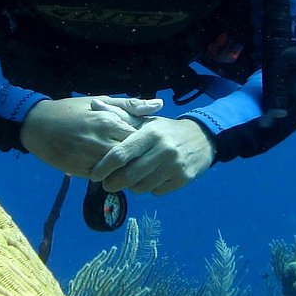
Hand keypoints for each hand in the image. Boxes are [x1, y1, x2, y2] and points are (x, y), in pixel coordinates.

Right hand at [19, 96, 162, 174]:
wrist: (37, 125)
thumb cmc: (71, 110)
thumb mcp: (100, 101)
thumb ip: (130, 105)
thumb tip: (158, 105)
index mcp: (107, 120)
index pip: (138, 137)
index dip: (145, 143)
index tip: (149, 145)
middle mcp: (100, 139)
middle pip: (131, 156)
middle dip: (138, 160)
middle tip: (144, 161)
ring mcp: (88, 156)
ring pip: (118, 170)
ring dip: (125, 171)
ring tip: (131, 169)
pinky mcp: (78, 170)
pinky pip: (102, 177)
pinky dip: (109, 176)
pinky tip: (112, 173)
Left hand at [89, 117, 215, 195]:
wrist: (202, 138)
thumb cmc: (165, 130)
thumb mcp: (145, 120)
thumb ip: (119, 116)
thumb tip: (94, 105)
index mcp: (151, 133)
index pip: (121, 154)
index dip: (104, 167)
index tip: (94, 175)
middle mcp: (164, 149)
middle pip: (129, 175)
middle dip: (113, 183)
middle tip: (107, 184)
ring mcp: (175, 166)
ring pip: (141, 187)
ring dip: (131, 186)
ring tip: (130, 179)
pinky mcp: (183, 179)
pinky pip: (156, 191)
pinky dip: (149, 188)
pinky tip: (150, 178)